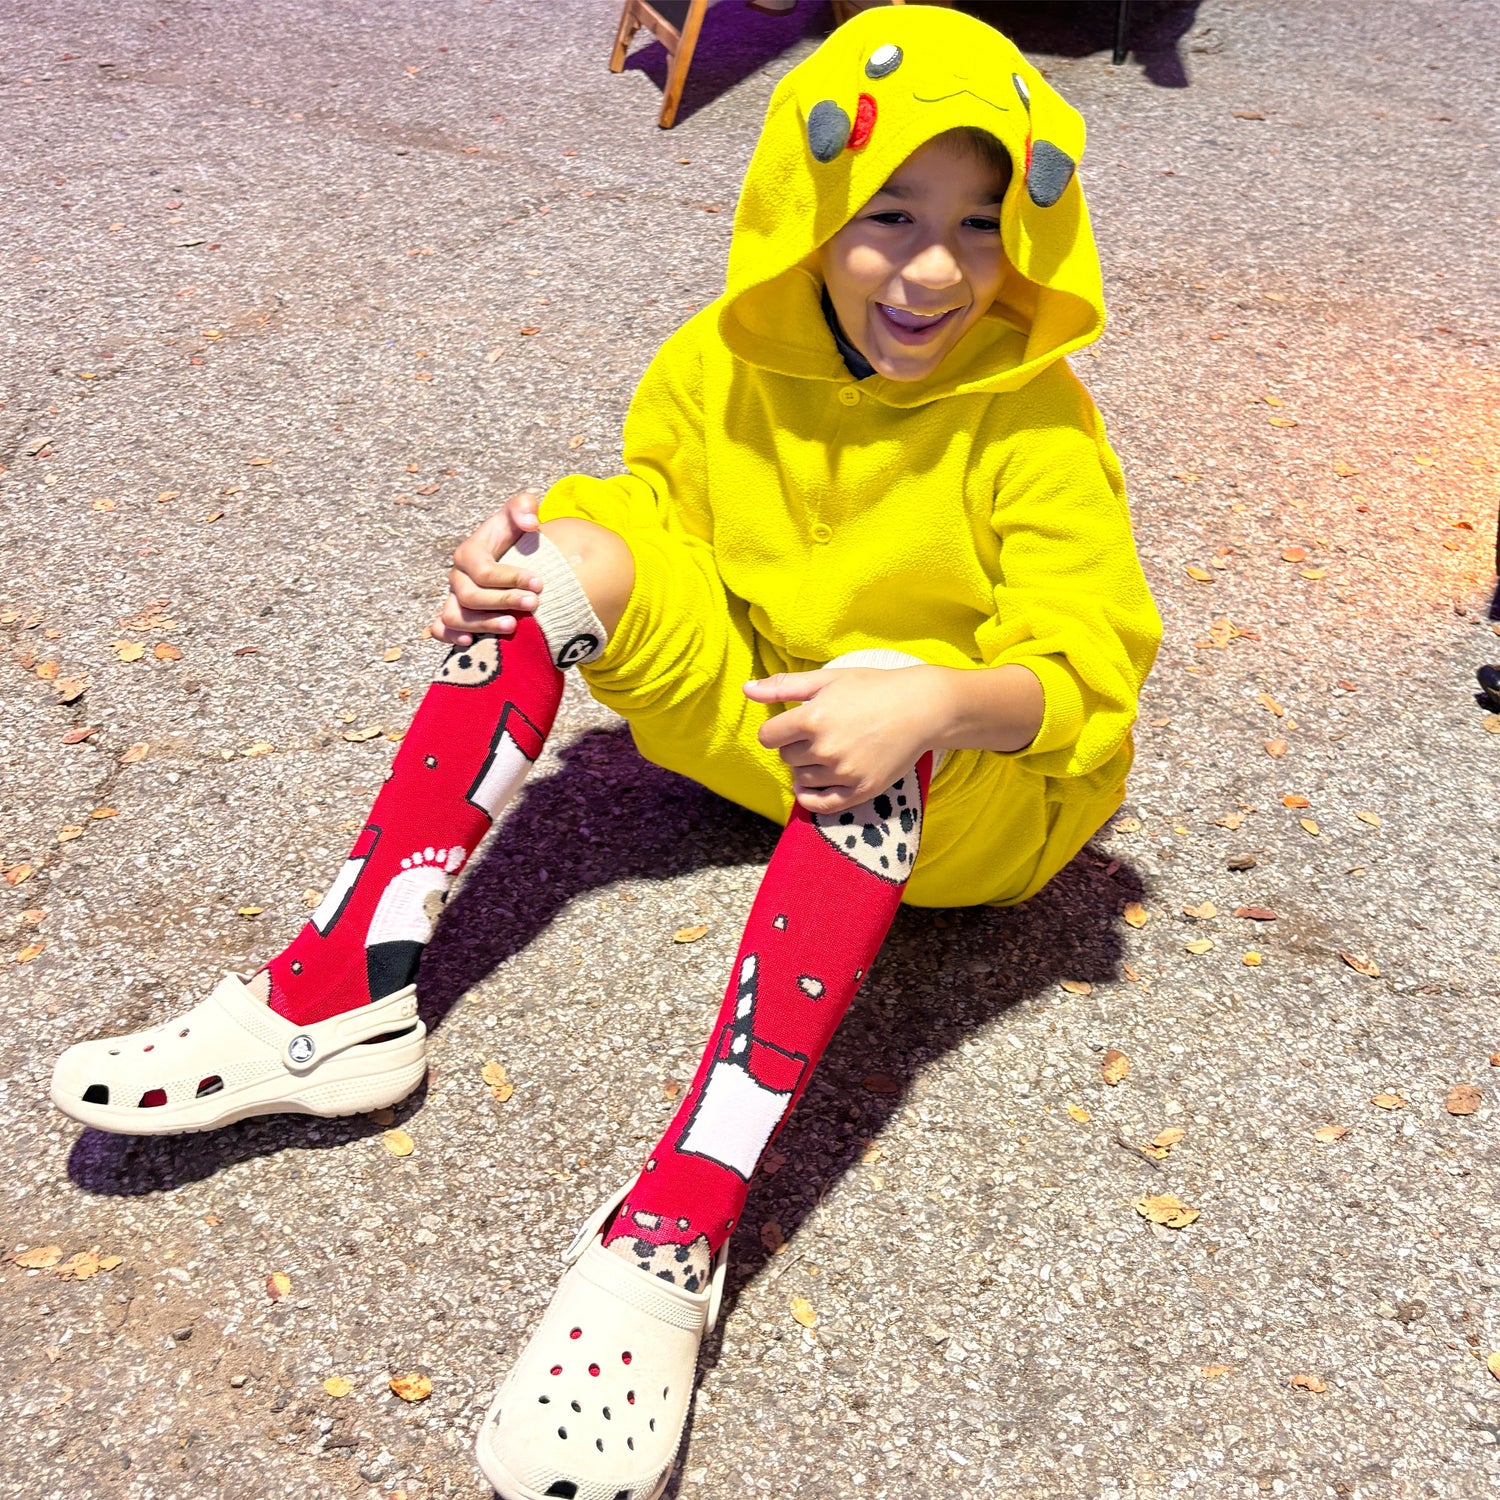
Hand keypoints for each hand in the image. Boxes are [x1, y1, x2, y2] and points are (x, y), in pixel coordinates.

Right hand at [429, 491, 545, 645]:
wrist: (514, 555)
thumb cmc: (517, 533)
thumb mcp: (521, 511)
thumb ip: (524, 507)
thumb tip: (530, 523)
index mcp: (469, 552)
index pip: (483, 570)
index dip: (510, 578)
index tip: (539, 582)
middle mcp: (458, 576)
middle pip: (471, 596)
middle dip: (504, 601)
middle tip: (534, 604)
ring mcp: (454, 598)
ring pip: (455, 616)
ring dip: (483, 624)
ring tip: (513, 625)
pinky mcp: (456, 615)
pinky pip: (440, 629)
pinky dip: (449, 637)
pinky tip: (471, 643)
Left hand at [745, 667, 938, 814]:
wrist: (921, 708)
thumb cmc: (873, 688)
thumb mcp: (827, 679)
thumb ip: (784, 686)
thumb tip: (746, 689)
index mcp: (812, 718)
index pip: (768, 738)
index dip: (778, 731)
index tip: (793, 726)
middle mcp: (825, 748)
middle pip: (786, 758)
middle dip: (795, 747)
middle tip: (818, 735)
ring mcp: (843, 772)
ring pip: (802, 780)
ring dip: (806, 769)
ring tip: (827, 752)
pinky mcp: (861, 790)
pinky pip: (821, 805)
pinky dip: (810, 799)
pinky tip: (810, 787)